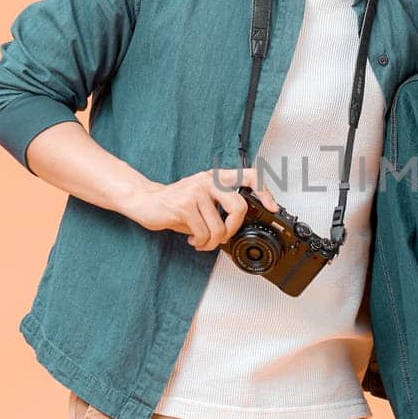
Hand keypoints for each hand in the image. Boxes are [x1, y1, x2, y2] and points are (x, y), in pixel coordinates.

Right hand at [124, 167, 277, 249]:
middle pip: (239, 207)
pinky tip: (192, 238)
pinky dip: (200, 242)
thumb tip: (240, 227)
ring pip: (219, 227)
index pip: (250, 176)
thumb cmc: (177, 203)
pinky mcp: (184, 205)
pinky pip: (203, 233)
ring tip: (202, 240)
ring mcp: (197, 191)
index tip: (271, 207)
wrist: (146, 201)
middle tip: (223, 235)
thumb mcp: (203, 199)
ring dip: (211, 242)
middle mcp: (209, 180)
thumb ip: (221, 206)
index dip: (265, 191)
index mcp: (217, 177)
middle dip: (233, 229)